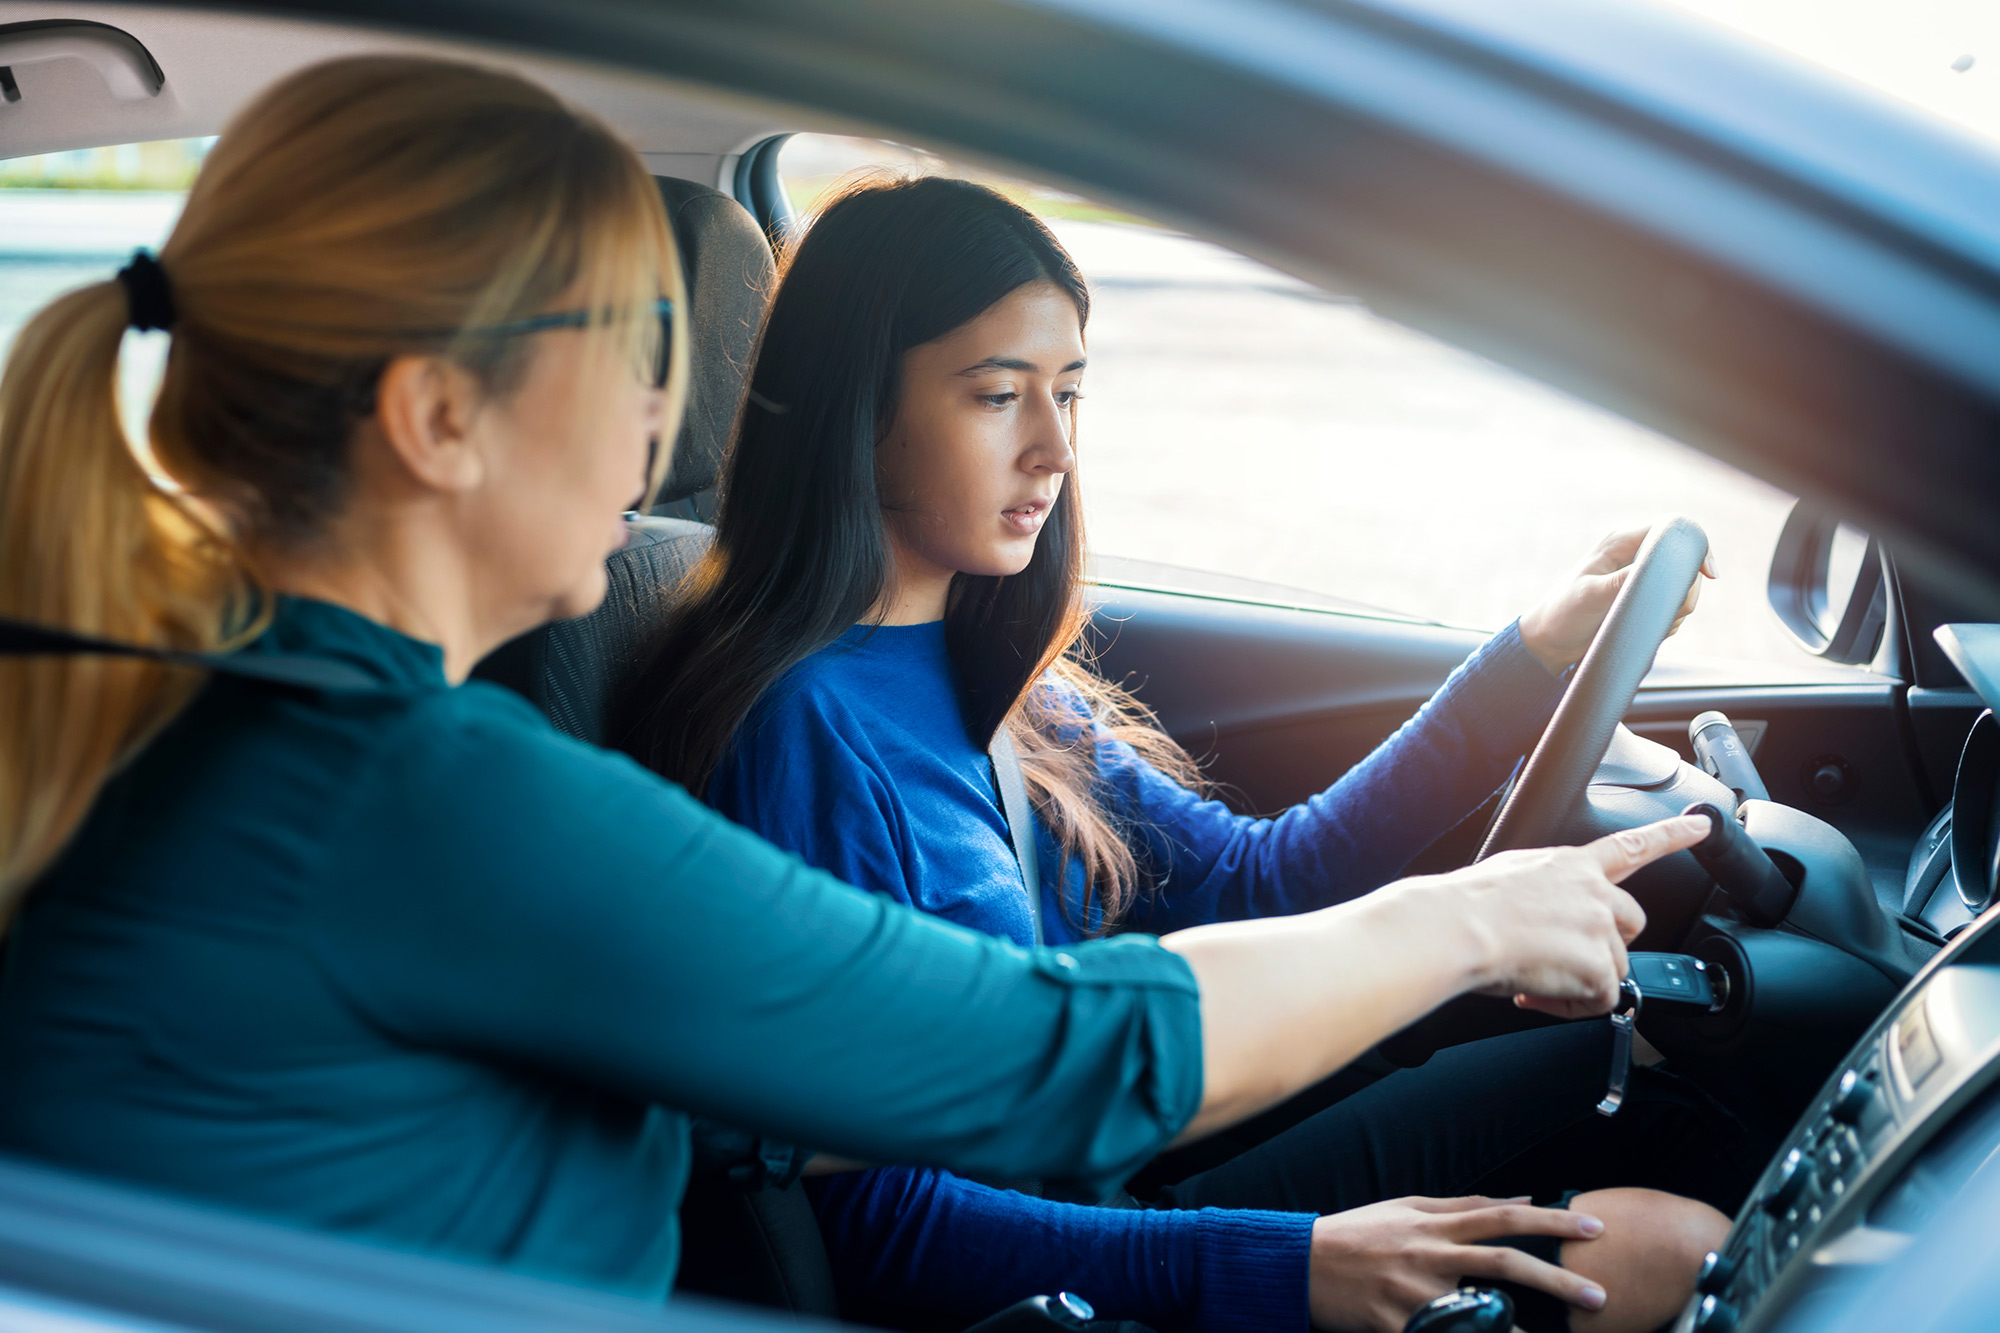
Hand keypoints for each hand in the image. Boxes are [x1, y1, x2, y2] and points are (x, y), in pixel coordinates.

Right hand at [1306, 1196, 1606, 1331]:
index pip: (1502, 1217)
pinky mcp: (1392, 1323)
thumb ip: (1464, 1205)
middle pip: (1503, 1262)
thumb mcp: (1408, 1209)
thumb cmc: (1357, 1235)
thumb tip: (1523, 1199)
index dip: (1550, 1223)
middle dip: (1556, 1279)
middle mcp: (1428, 1253)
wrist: (1298, 1263)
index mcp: (1433, 1224)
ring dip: (1516, 1330)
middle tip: (1599, 1297)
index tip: (1594, 1229)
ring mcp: (1411, 1291)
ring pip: (1478, 1310)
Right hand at [1396, 814, 1708, 1018]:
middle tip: (1562, 958)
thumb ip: (1542, 888)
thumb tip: (1539, 913)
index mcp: (1570, 865)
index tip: (1702, 826)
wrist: (1455, 927)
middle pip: (1631, 923)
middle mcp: (1593, 891)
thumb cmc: (1465, 905)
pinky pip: (1600, 1000)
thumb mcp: (1508, 876)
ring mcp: (1599, 928)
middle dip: (1605, 945)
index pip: (1631, 846)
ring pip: (1612, 967)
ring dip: (1578, 981)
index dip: (1671, 836)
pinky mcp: (1597, 965)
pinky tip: (1537, 996)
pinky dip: (1570, 1006)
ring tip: (1533, 979)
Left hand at [1517, 525, 1717, 674]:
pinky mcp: (1644, 601)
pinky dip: (1667, 623)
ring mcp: (1642, 579)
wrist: (1551, 641)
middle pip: (1685, 563)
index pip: (1672, 529)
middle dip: (1685, 591)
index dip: (1695, 546)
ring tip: (1641, 623)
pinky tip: (1642, 630)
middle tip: (1670, 614)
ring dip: (1674, 611)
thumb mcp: (1590, 596)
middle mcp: (1635, 556)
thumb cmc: (1563, 613)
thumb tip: (1654, 573)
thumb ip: (1623, 582)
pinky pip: (1674, 609)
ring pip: (1683, 590)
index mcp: (1621, 542)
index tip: (1709, 573)